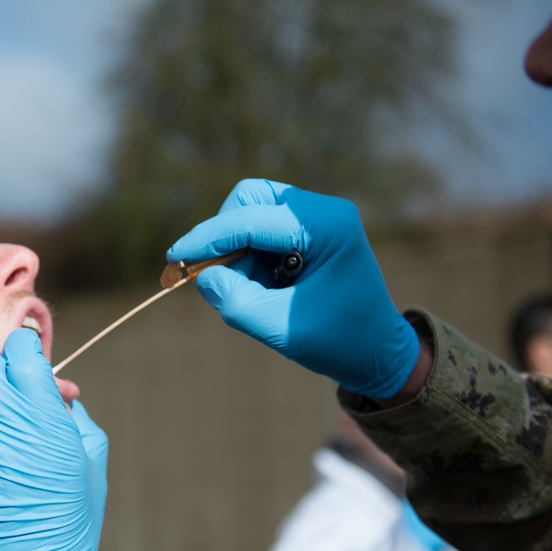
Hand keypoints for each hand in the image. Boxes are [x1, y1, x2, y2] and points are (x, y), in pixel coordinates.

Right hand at [167, 179, 418, 398]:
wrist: (377, 351)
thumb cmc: (339, 342)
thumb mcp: (281, 329)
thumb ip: (236, 302)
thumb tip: (203, 277)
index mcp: (326, 226)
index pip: (251, 219)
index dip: (207, 239)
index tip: (174, 259)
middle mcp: (323, 211)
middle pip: (249, 198)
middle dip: (223, 236)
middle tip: (217, 277)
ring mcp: (316, 217)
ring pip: (251, 211)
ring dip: (238, 249)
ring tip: (253, 289)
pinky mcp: (307, 230)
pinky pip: (261, 229)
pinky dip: (250, 256)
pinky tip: (266, 287)